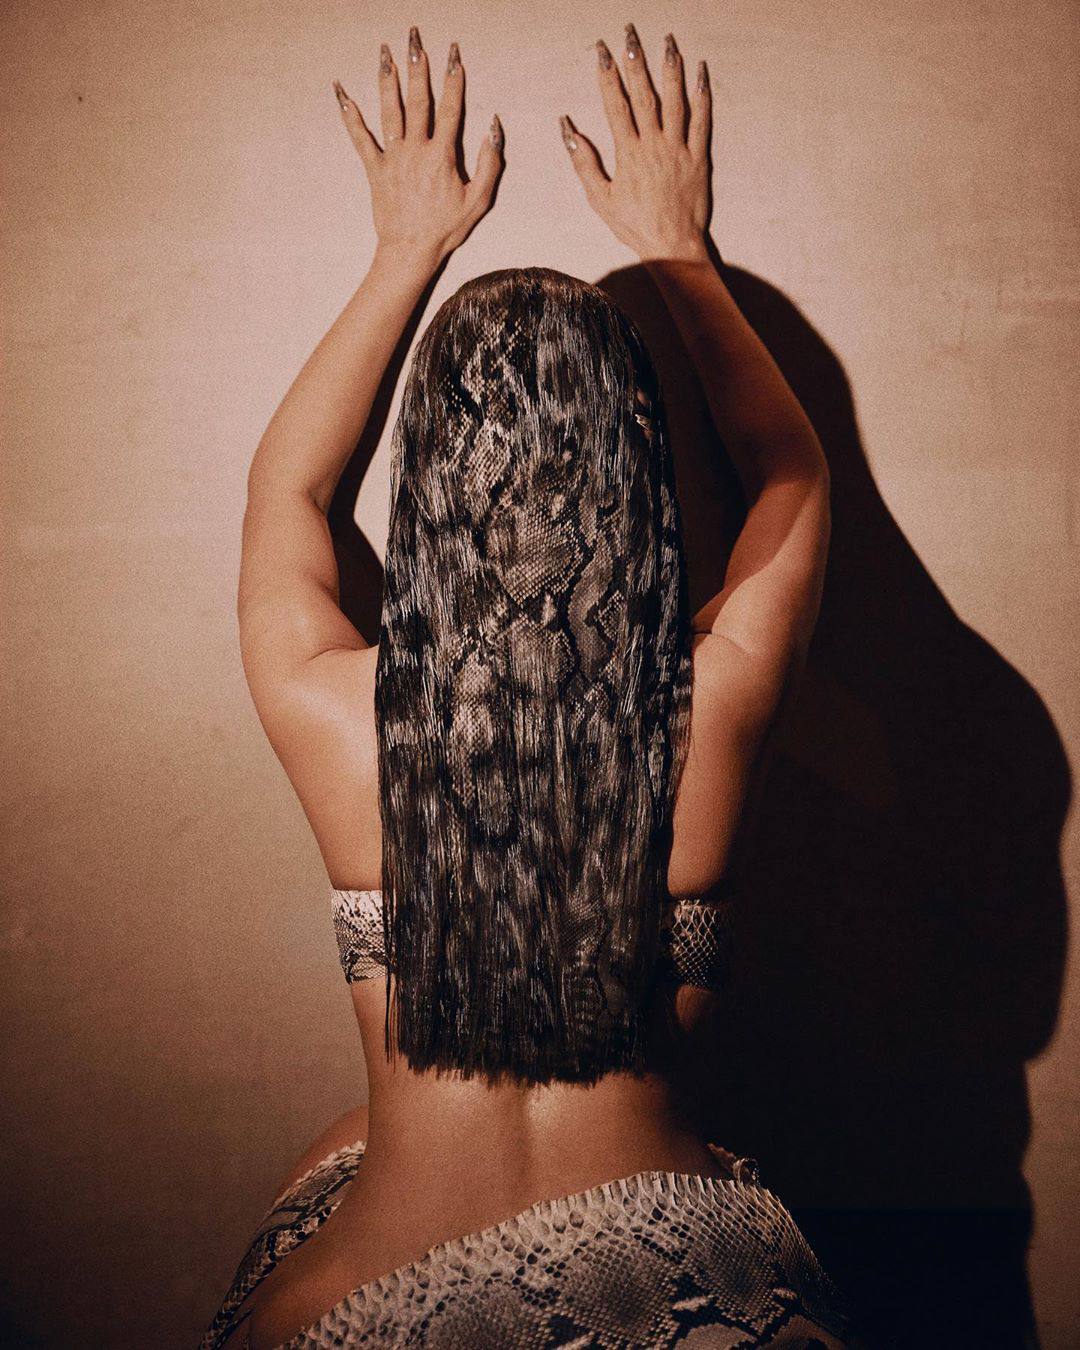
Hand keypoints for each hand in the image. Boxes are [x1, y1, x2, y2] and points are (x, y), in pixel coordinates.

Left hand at [333, 27, 503, 266]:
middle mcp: (415, 150)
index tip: (454, 55)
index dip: (453, 79)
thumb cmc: (446, 229)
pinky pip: (360, 138)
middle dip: (417, 66)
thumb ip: (490, 163)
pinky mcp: (375, 169)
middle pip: (417, 100)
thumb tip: (494, 128)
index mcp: (442, 155)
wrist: (410, 251)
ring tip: (385, 51)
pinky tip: (342, 93)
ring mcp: (393, 158)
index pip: (450, 109)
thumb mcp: (478, 200)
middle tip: (415, 37)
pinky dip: (350, 116)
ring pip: (389, 110)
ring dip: (387, 78)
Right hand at [560, 25, 711, 262]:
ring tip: (666, 40)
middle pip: (645, 93)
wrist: (671, 247)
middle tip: (631, 31)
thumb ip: (584, 162)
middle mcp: (654, 144)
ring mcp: (679, 148)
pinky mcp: (699, 157)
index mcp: (628, 153)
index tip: (602, 50)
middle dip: (636, 59)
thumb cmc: (633, 226)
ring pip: (675, 100)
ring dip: (670, 67)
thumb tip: (567, 128)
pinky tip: (700, 71)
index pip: (616, 104)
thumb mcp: (600, 198)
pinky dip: (702, 94)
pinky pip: (702, 120)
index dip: (608, 75)